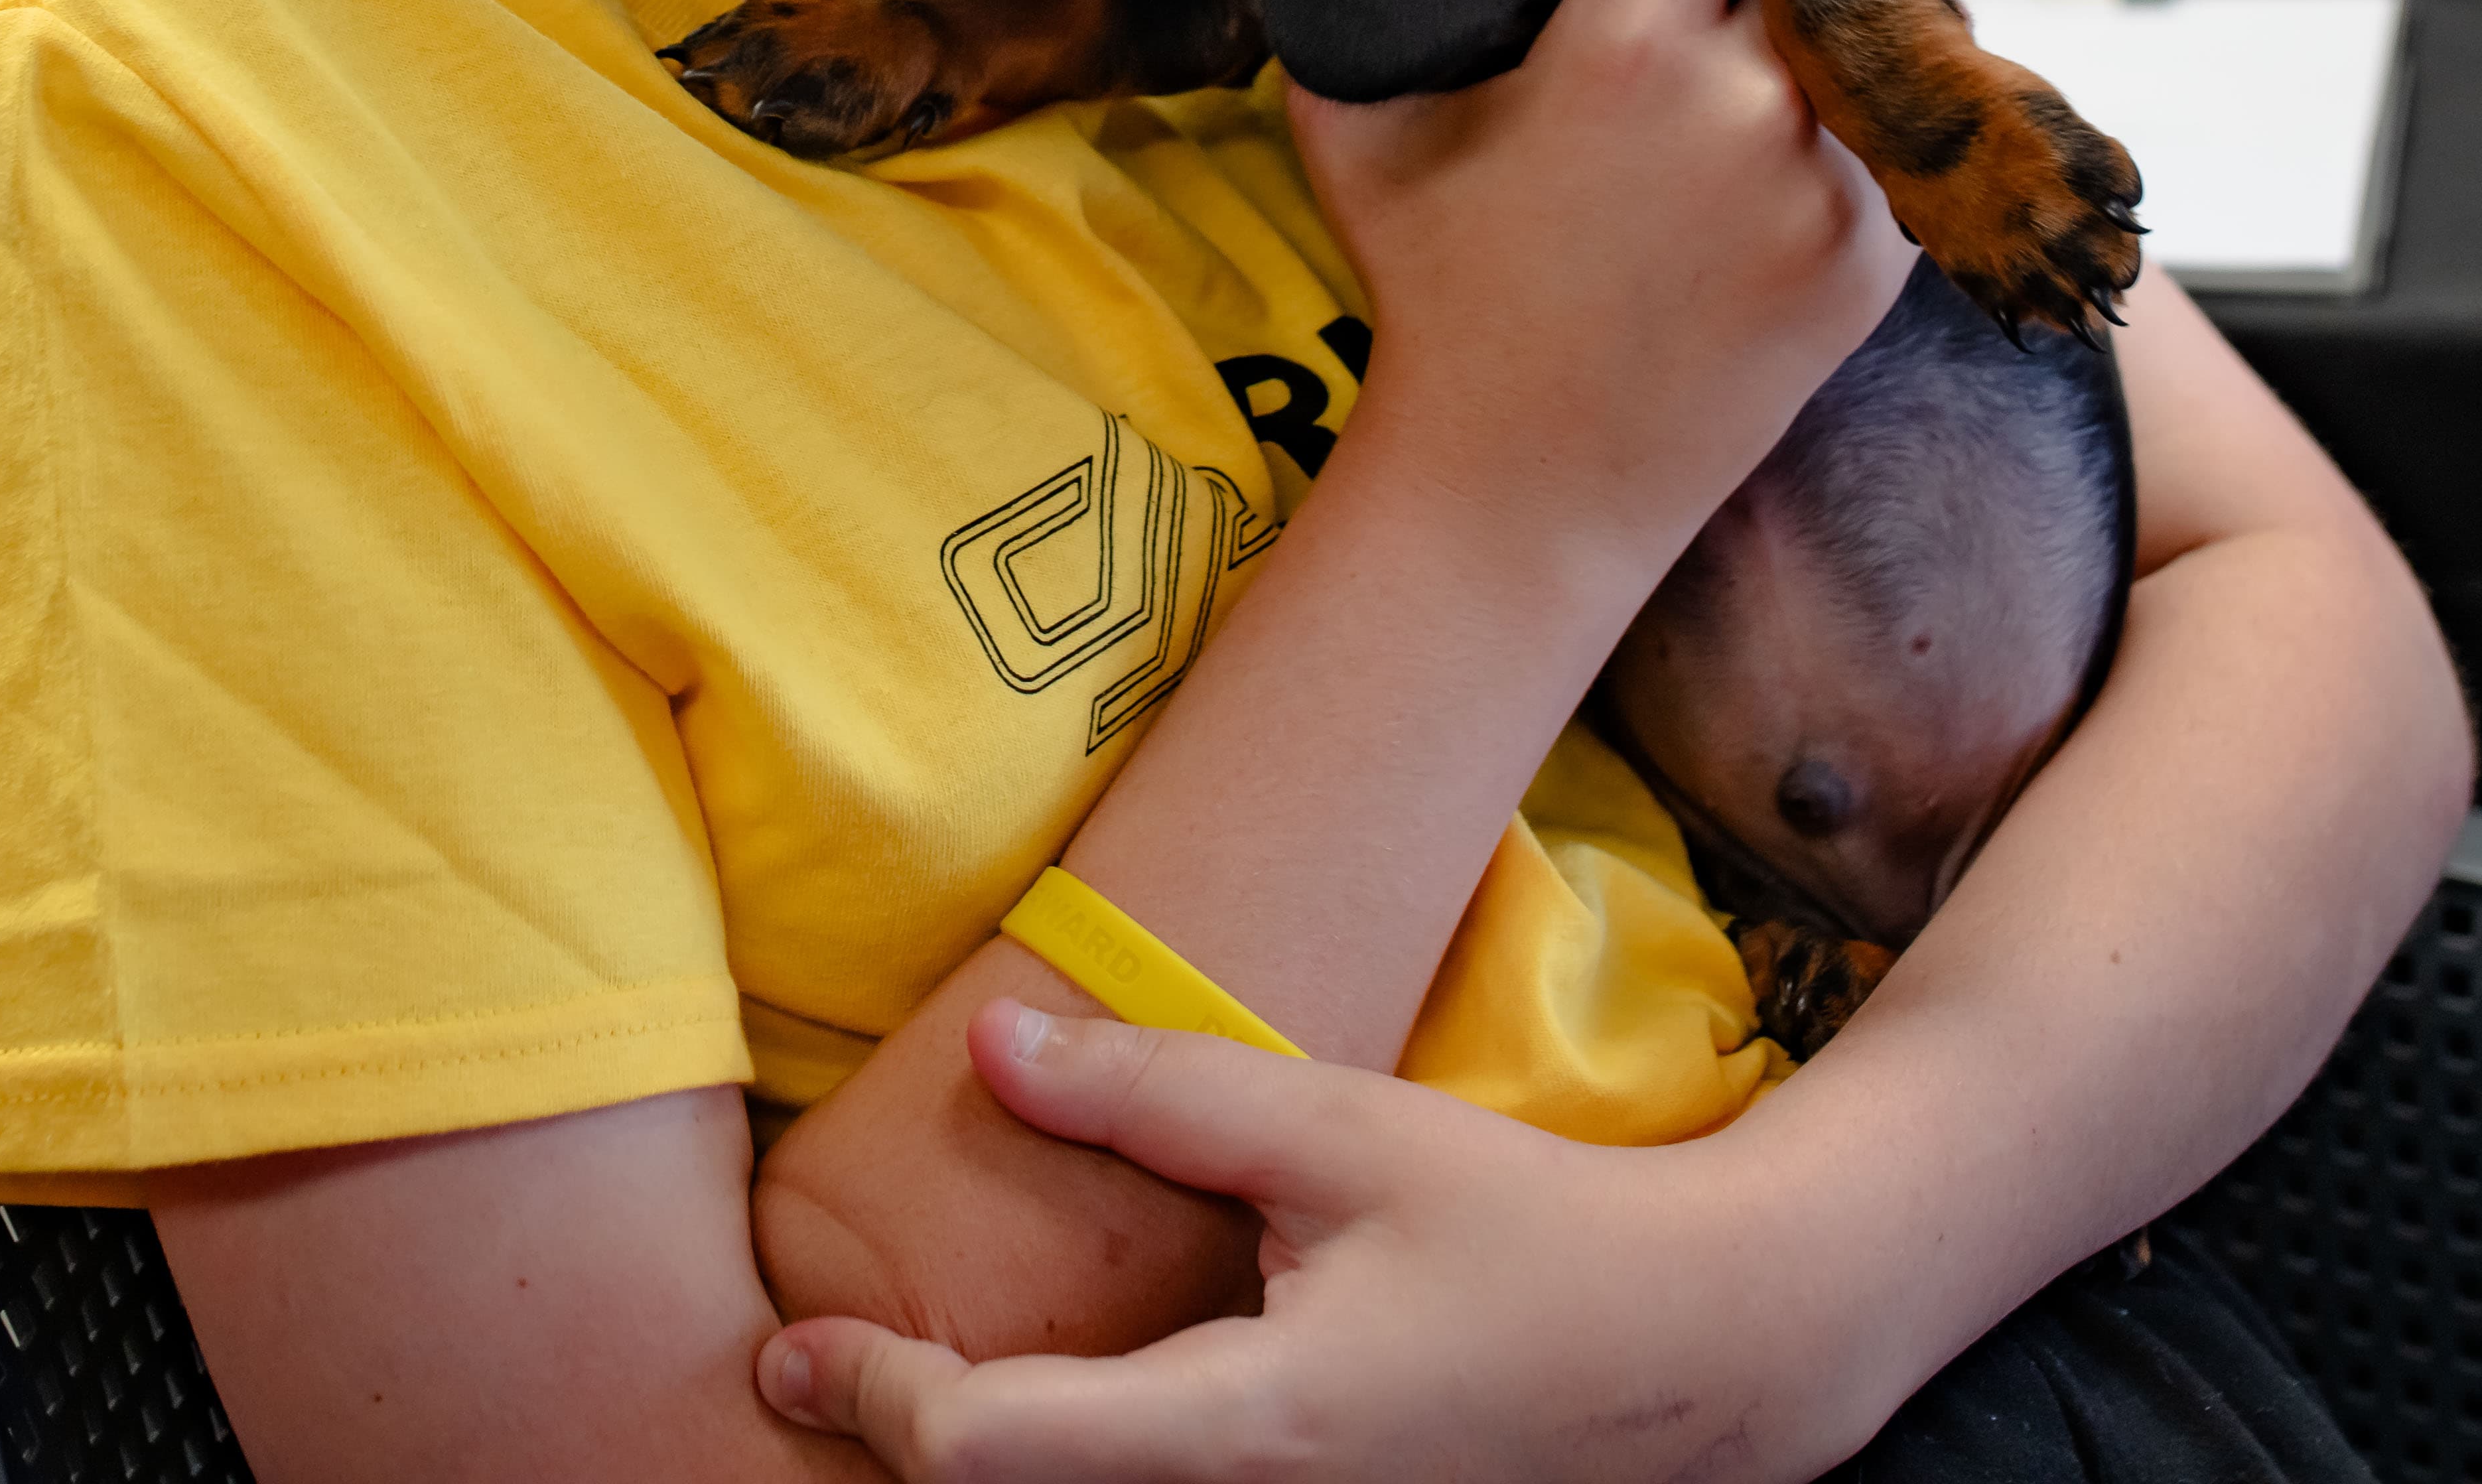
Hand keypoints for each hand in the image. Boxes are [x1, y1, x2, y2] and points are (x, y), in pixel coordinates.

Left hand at [758, 1003, 1863, 1483]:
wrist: (1695, 1353)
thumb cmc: (1525, 1233)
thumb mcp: (1339, 1135)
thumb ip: (1158, 1095)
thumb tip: (990, 1040)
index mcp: (1240, 1435)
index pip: (990, 1452)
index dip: (870, 1401)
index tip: (785, 1353)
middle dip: (902, 1453)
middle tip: (811, 1378)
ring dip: (983, 1473)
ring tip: (895, 1393)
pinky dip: (1070, 1474)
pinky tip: (1027, 1418)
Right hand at [1283, 0, 1911, 579]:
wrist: (1529, 490)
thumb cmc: (1433, 289)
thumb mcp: (1362, 121)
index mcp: (1622, 51)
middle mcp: (1745, 108)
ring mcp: (1828, 190)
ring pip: (1870, 25)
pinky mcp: (1878, 258)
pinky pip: (1894, 125)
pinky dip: (1861, 85)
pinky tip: (1806, 80)